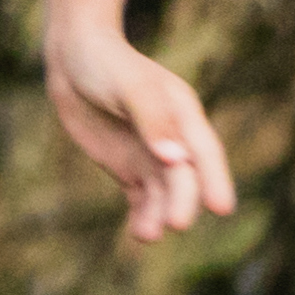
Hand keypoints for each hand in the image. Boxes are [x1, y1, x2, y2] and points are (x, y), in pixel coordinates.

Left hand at [47, 19, 237, 243]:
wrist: (73, 60)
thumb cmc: (106, 64)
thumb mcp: (130, 88)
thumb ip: (153, 121)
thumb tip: (175, 159)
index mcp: (184, 116)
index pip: (205, 154)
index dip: (216, 180)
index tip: (221, 209)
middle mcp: (174, 141)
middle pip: (184, 179)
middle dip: (182, 202)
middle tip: (176, 225)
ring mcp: (152, 157)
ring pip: (163, 193)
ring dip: (159, 214)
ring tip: (147, 235)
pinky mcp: (129, 168)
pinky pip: (141, 197)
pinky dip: (142, 214)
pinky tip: (140, 233)